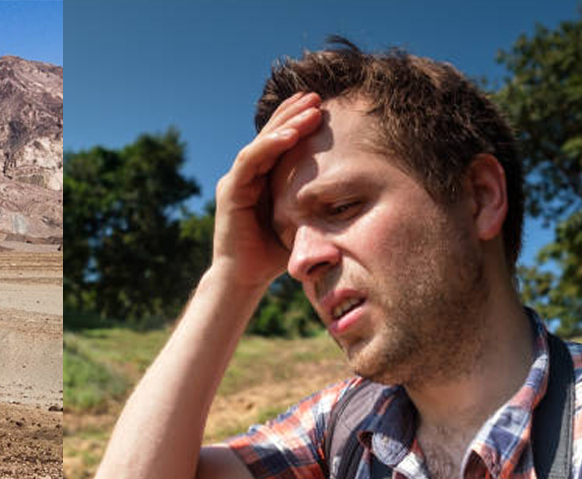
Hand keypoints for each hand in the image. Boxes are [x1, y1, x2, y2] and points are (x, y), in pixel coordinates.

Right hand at [212, 91, 323, 286]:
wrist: (244, 280)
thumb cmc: (273, 255)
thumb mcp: (301, 222)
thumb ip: (314, 205)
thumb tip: (351, 196)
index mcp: (261, 180)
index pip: (279, 143)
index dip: (297, 121)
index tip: (321, 106)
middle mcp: (246, 176)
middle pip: (270, 135)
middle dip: (293, 113)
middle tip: (317, 96)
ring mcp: (236, 182)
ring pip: (261, 143)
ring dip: (285, 123)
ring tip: (309, 108)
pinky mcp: (230, 192)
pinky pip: (250, 160)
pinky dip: (269, 144)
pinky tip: (289, 133)